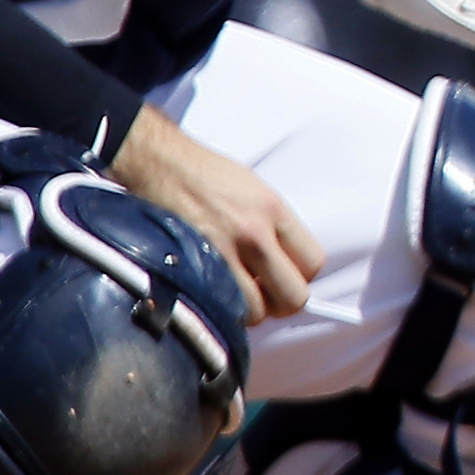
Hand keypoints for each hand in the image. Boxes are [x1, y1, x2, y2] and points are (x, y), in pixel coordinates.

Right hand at [108, 111, 320, 323]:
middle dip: (282, 303)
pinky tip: (215, 295)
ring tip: (237, 295)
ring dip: (248, 310)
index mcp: (275, 211)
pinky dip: (220, 310)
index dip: (302, 278)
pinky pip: (218, 306)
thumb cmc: (207, 176)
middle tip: (267, 297)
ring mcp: (222, 252)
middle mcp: (254, 232)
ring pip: (255, 311)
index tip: (287, 278)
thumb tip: (288, 265)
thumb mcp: (257, 193)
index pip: (313, 262)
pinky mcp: (191, 265)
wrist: (160, 164)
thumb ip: (277, 229)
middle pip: (293, 295)